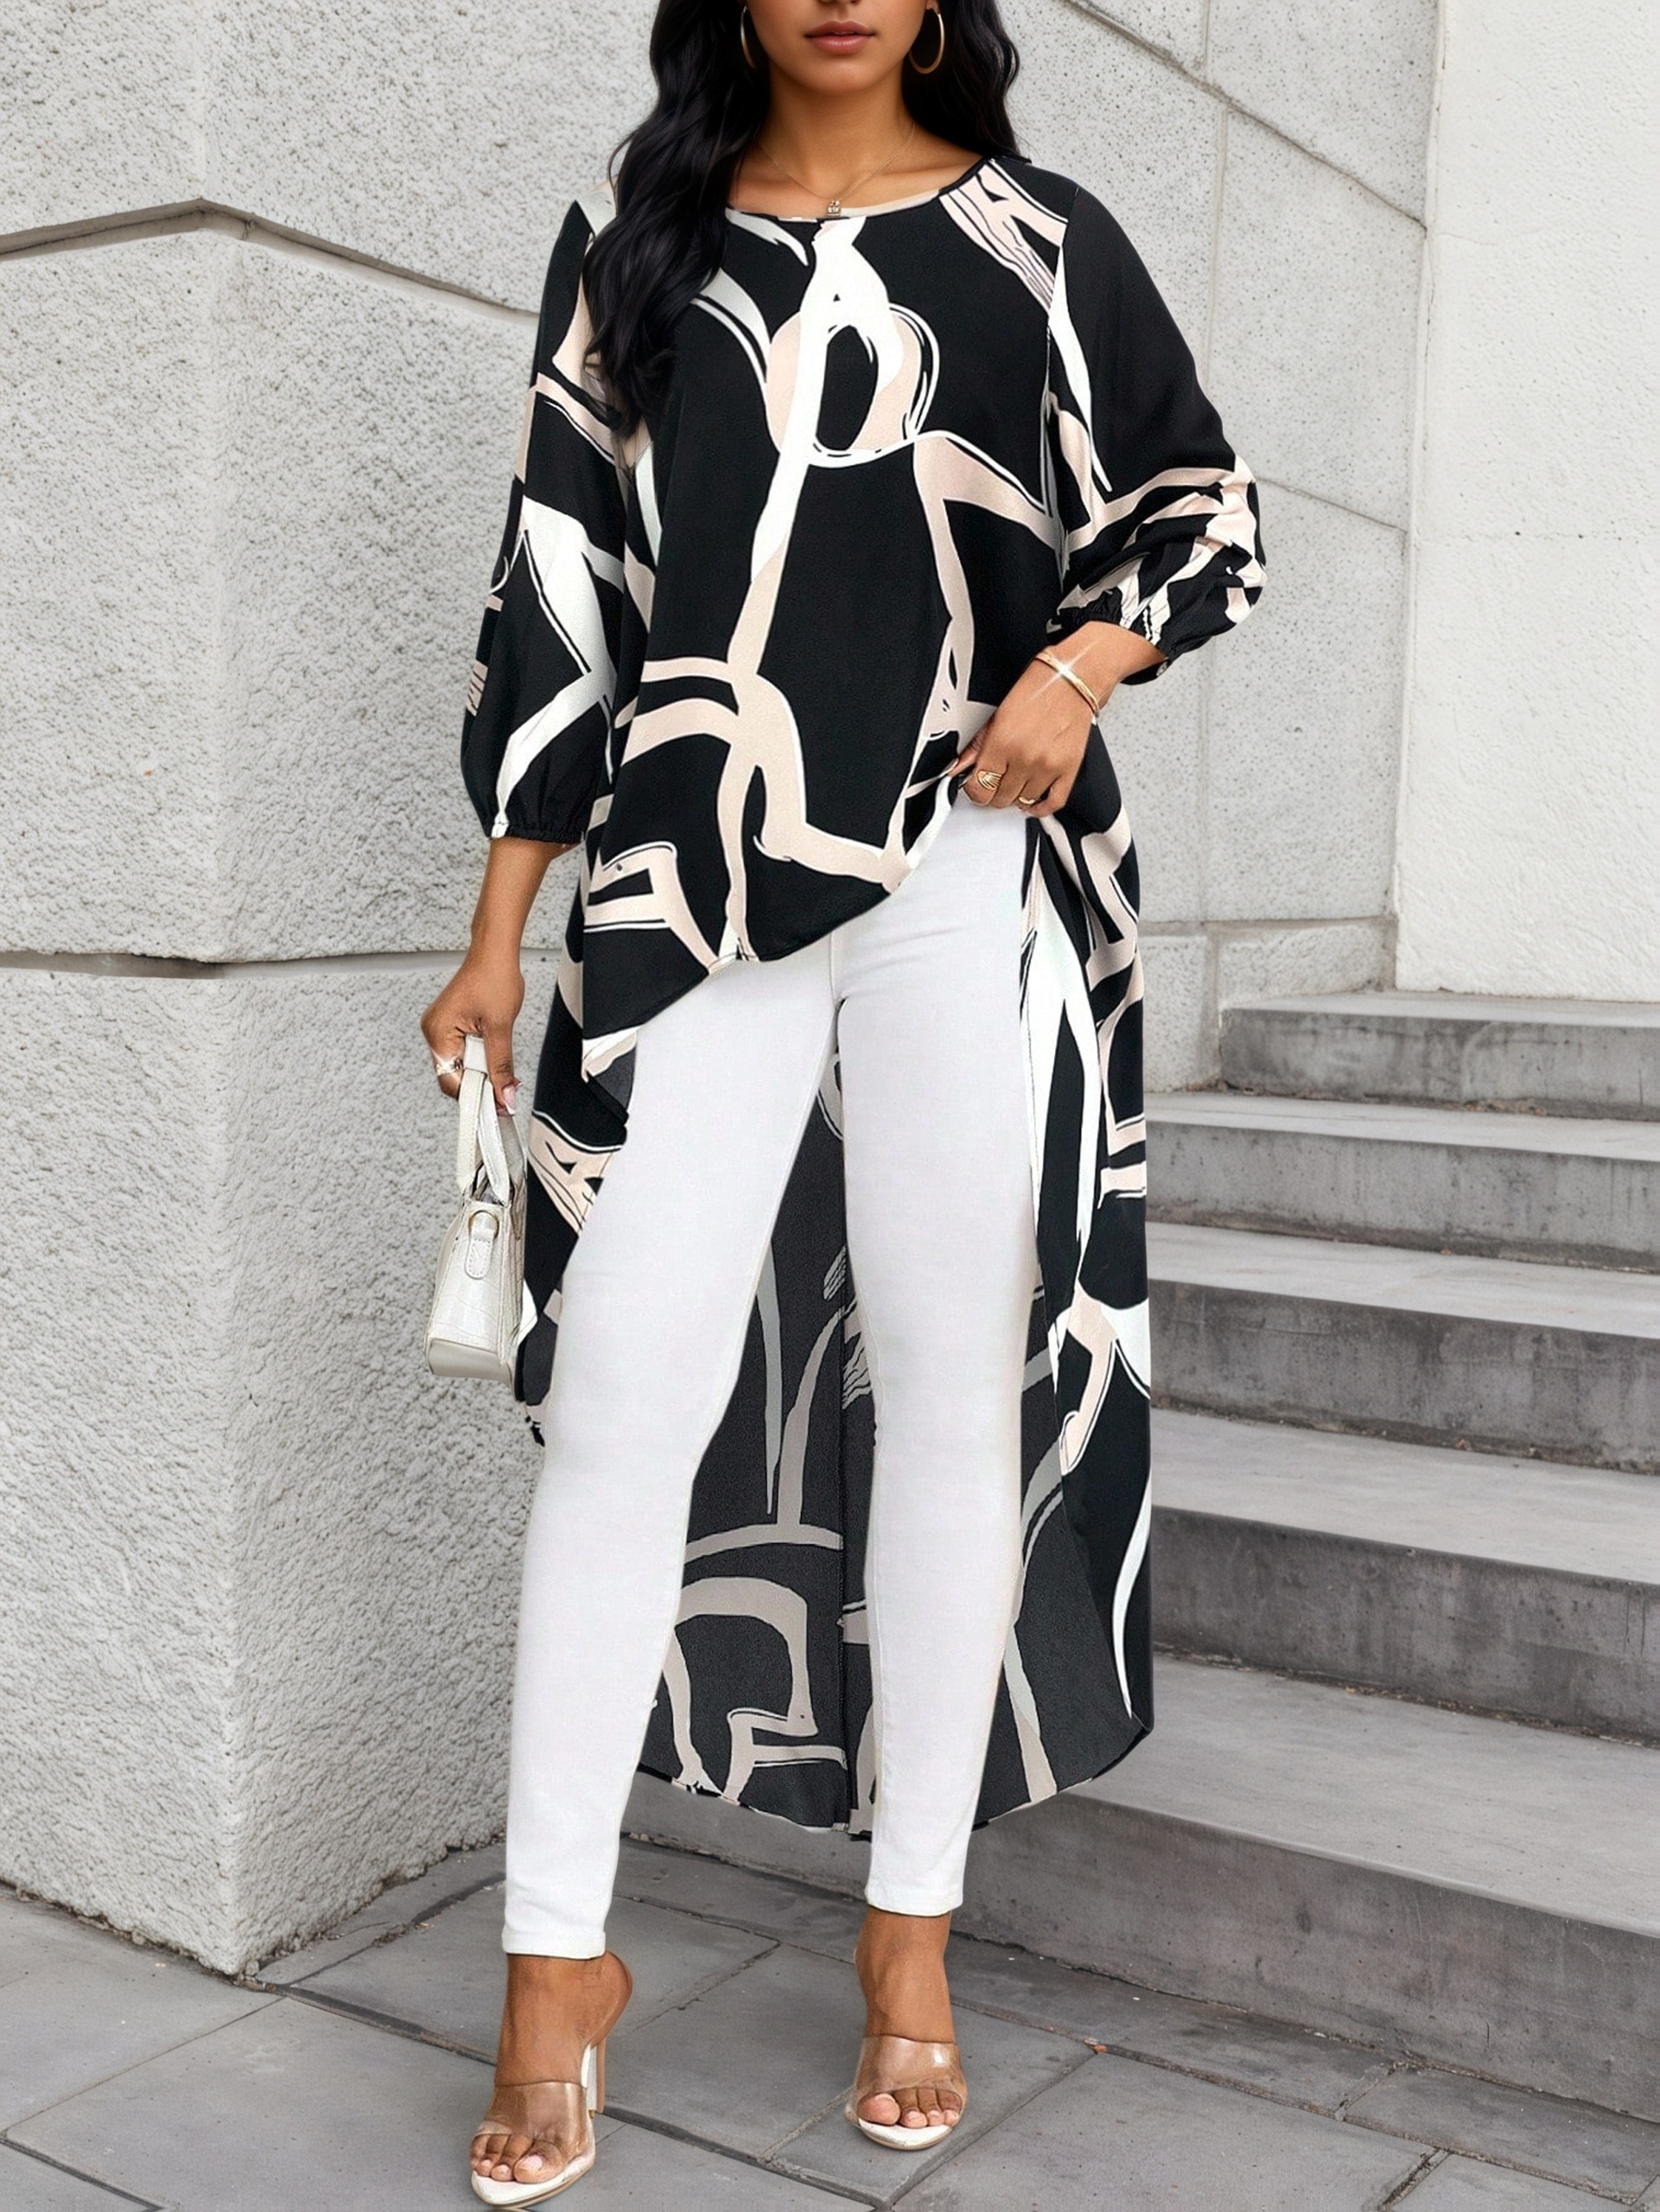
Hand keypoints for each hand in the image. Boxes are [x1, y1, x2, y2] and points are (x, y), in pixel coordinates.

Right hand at [421, 833, 567, 1109]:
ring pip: (462, 1066)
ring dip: (483, 1072)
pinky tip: (495, 1057)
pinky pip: (464, 1053)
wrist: (495, 951)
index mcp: (438, 1033)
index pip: (451, 1080)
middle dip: (481, 1085)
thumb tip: (504, 1095)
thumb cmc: (494, 977)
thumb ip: (501, 1065)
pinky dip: (481, 1060)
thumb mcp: (500, 1027)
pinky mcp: (452, 1027)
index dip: (475, 1097)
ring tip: (503, 1070)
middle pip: (455, 1076)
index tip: (497, 1107)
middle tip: (507, 1091)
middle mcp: (434, 1032)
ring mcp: (441, 1029)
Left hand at [954, 625, 1164, 815]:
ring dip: (1014, 796)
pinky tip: (1031, 800)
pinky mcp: (1068, 771)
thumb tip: (959, 766)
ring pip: (1021, 802)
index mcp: (1002, 743)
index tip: (974, 784)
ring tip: (1013, 782)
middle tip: (994, 780)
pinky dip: (1039, 807)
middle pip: (999, 799)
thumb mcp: (997, 714)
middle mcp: (1024, 759)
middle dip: (992, 792)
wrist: (1074, 679)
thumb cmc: (1038, 689)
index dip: (973, 789)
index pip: (978, 787)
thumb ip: (977, 745)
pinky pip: (1052, 803)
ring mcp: (1047, 768)